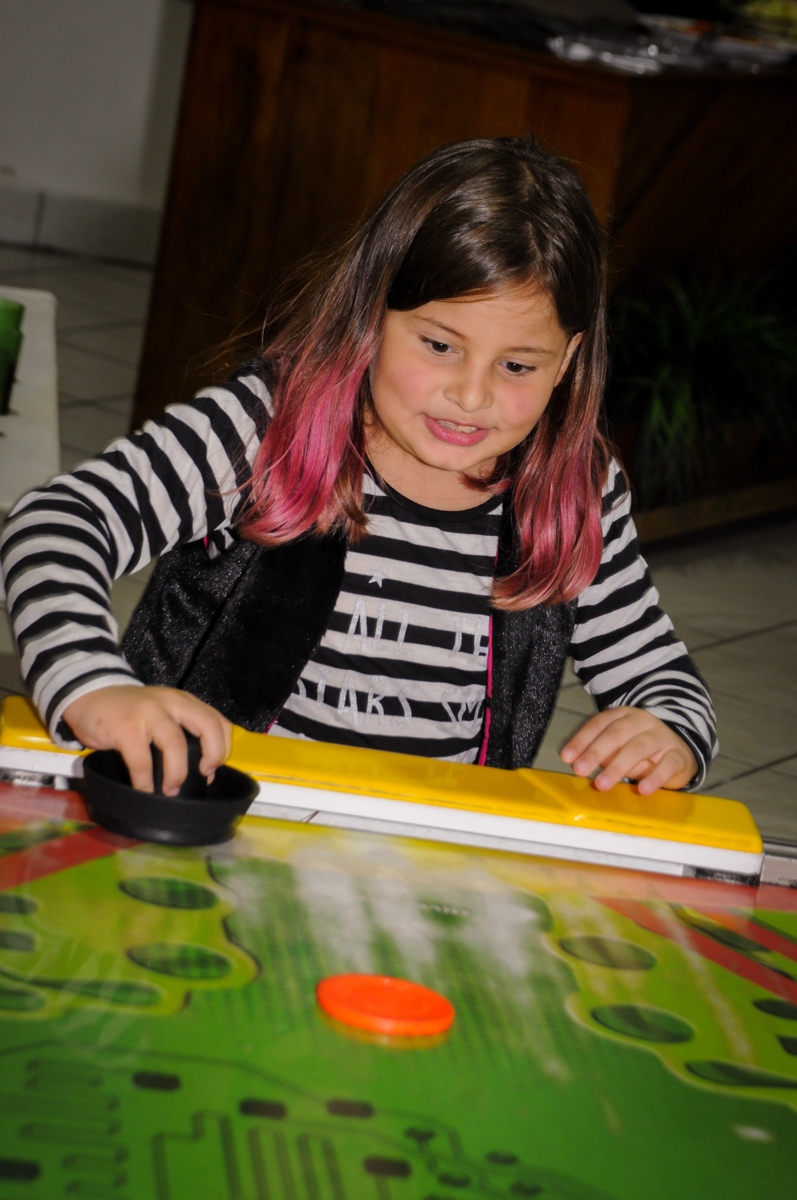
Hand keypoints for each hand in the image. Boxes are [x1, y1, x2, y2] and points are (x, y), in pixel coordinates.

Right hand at [63, 685, 231, 795]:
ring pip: (176, 743)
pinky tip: (144, 790)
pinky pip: (141, 760)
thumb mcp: (162, 713)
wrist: (89, 693)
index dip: (222, 748)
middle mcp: (171, 703)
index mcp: (184, 701)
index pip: (218, 721)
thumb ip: (182, 734)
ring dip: (178, 773)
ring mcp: (148, 713)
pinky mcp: (125, 727)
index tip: (211, 768)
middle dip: (213, 754)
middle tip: (203, 775)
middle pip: (208, 726)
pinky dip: (145, 781)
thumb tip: (203, 772)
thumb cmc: (129, 710)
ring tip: (171, 790)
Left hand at [560, 707, 696, 794]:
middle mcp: (642, 722)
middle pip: (616, 734)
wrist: (681, 751)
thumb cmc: (642, 749)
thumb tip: (581, 765)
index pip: (599, 724)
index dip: (582, 740)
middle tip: (580, 770)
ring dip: (618, 767)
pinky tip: (643, 789)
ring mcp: (661, 737)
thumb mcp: (619, 747)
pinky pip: (667, 765)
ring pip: (638, 748)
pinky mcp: (678, 755)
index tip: (567, 757)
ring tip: (602, 784)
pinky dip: (655, 778)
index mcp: (623, 716)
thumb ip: (603, 754)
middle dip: (595, 752)